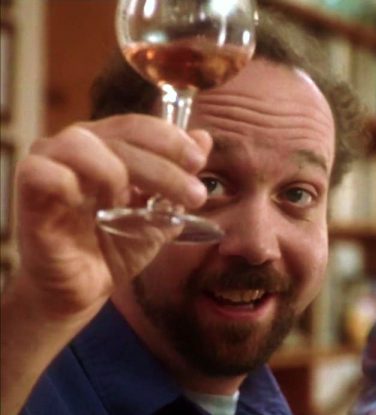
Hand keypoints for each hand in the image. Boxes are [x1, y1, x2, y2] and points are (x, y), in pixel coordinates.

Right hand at [12, 115, 210, 319]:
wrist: (84, 291)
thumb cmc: (116, 246)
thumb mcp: (160, 212)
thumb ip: (179, 176)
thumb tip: (204, 137)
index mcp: (108, 144)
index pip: (138, 126)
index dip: (171, 140)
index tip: (198, 163)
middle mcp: (76, 146)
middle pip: (120, 136)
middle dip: (164, 166)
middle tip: (194, 195)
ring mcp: (49, 164)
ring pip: (82, 145)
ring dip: (118, 172)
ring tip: (135, 204)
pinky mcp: (27, 193)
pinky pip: (44, 173)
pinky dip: (72, 185)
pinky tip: (95, 207)